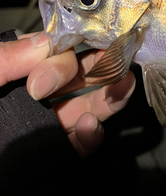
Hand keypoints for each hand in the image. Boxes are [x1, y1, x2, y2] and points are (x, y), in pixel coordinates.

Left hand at [0, 31, 134, 157]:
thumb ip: (7, 60)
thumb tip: (46, 42)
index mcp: (17, 71)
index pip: (54, 52)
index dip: (73, 47)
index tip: (81, 46)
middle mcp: (34, 96)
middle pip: (78, 76)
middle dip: (104, 66)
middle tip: (122, 58)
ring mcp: (45, 125)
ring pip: (87, 107)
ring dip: (110, 95)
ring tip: (125, 84)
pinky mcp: (51, 154)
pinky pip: (79, 145)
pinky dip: (92, 136)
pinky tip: (90, 126)